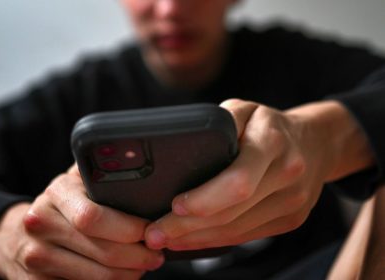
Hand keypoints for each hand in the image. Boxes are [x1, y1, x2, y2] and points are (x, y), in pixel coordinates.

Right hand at [0, 165, 163, 279]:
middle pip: (103, 251)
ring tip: (144, 265)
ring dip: (130, 274)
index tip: (150, 230)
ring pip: (98, 277)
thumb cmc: (61, 206)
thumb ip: (101, 173)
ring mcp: (36, 257)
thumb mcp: (76, 181)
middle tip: (157, 254)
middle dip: (138, 256)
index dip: (129, 228)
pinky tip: (122, 275)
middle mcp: (40, 225)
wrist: (15, 236)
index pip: (93, 217)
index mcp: (56, 193)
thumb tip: (139, 165)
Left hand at [144, 98, 373, 250]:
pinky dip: (216, 241)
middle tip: (154, 234)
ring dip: (198, 239)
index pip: (237, 181)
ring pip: (238, 231)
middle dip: (188, 227)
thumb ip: (218, 124)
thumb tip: (180, 151)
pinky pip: (248, 236)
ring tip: (166, 240)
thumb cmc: (270, 124)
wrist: (316, 144)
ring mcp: (293, 202)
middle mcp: (287, 174)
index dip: (204, 199)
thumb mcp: (245, 109)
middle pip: (233, 213)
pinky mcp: (291, 219)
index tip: (173, 206)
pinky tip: (193, 240)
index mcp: (272, 142)